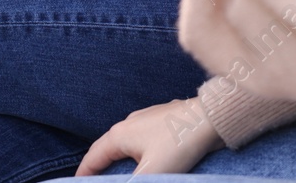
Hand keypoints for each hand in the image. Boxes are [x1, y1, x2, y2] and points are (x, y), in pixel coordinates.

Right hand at [74, 97, 223, 175]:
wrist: (212, 118)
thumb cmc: (180, 142)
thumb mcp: (152, 173)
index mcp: (120, 134)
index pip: (92, 158)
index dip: (83, 174)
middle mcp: (129, 124)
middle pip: (106, 149)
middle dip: (99, 166)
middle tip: (95, 181)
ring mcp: (147, 120)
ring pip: (125, 144)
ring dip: (118, 159)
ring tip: (116, 174)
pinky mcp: (163, 121)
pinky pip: (141, 140)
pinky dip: (136, 153)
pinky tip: (145, 160)